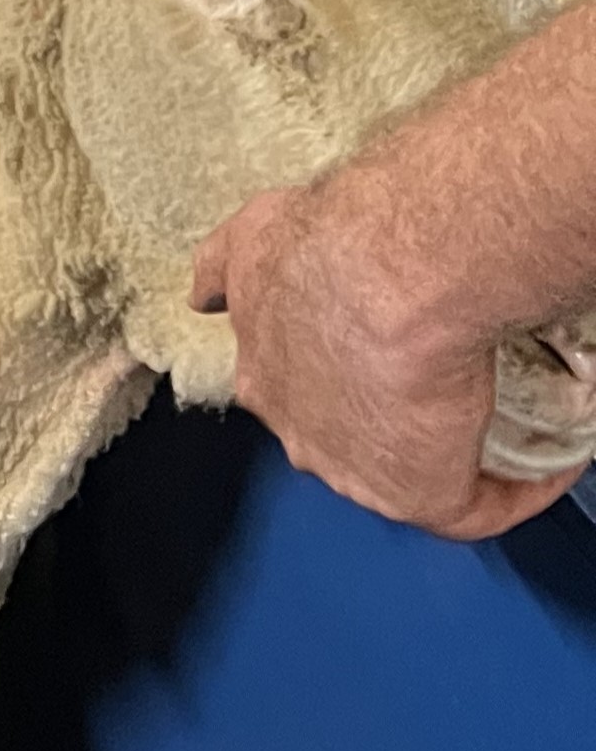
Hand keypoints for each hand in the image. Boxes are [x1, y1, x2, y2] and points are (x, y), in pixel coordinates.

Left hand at [191, 181, 574, 542]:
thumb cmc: (326, 244)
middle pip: (341, 436)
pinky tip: (548, 465)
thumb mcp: (251, 241)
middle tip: (443, 384)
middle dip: (384, 416)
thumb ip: (224, 266)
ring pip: (403, 473)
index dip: (336, 375)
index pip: (298, 389)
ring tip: (498, 419)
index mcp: (265, 374)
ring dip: (447, 451)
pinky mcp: (418, 495)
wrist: (382, 272)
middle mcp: (298, 432)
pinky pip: (473, 508)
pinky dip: (515, 490)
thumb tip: (202, 294)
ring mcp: (354, 470)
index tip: (380, 355)